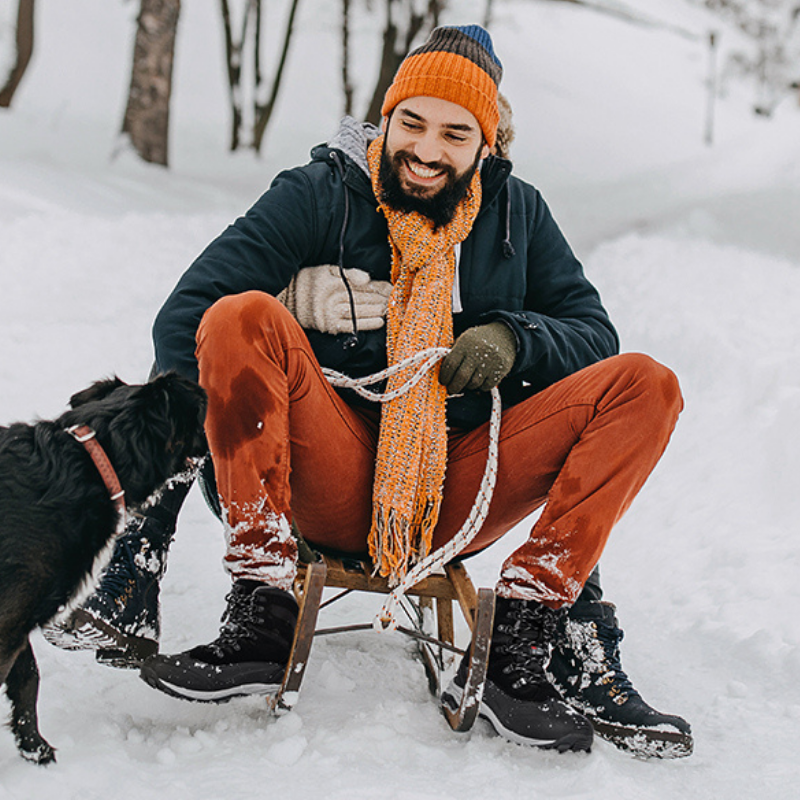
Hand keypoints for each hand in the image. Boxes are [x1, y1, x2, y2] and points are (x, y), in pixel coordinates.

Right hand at [277, 265, 391, 333]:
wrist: (284, 300)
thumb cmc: (306, 282)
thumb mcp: (324, 269)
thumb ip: (347, 272)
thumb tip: (367, 278)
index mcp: (335, 281)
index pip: (363, 285)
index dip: (379, 287)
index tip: (392, 287)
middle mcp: (335, 297)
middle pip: (364, 297)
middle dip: (382, 298)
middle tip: (397, 299)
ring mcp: (332, 313)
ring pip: (361, 310)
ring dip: (378, 310)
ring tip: (392, 308)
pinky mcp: (330, 326)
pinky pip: (352, 325)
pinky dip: (367, 324)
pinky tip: (380, 322)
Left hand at [439, 322, 516, 393]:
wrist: (504, 334)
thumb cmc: (478, 340)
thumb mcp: (464, 340)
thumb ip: (454, 354)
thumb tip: (443, 375)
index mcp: (464, 344)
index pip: (450, 364)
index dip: (444, 376)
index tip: (443, 381)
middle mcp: (477, 353)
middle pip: (461, 377)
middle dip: (454, 387)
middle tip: (451, 389)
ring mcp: (490, 361)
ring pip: (474, 384)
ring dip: (468, 386)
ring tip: (466, 382)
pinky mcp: (501, 369)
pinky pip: (486, 386)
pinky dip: (481, 387)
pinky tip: (479, 381)